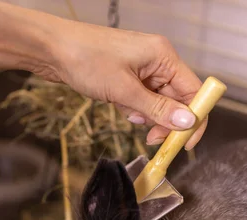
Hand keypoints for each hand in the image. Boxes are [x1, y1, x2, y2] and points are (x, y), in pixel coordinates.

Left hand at [36, 21, 206, 149]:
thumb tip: (187, 122)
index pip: (194, 92)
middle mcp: (157, 60)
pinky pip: (140, 99)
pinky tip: (115, 103)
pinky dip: (131, 107)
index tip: (184, 144)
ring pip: (157, 103)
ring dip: (144, 114)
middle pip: (176, 100)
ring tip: (124, 109)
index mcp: (163, 56)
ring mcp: (142, 68)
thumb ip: (157, 109)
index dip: (194, 119)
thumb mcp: (124, 90)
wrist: (52, 50)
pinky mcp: (127, 76)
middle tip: (150, 138)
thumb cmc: (86, 60)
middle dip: (164, 121)